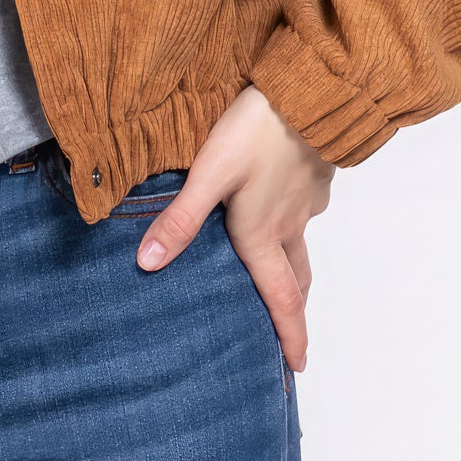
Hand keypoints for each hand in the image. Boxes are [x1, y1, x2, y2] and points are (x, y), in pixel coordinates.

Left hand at [135, 84, 333, 372]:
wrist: (310, 92)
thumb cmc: (257, 132)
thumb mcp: (210, 174)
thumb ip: (180, 218)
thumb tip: (147, 265)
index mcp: (262, 233)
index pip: (280, 299)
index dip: (289, 335)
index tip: (296, 368)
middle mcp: (289, 224)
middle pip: (296, 279)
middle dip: (293, 311)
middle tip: (289, 333)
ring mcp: (306, 200)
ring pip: (301, 245)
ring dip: (295, 270)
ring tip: (282, 278)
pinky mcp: (314, 175)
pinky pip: (304, 211)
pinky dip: (294, 224)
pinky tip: (280, 206)